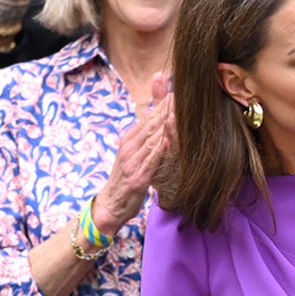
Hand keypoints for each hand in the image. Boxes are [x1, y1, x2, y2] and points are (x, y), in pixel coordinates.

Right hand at [91, 74, 172, 231]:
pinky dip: (158, 152)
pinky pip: (149, 163)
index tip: (178, 91)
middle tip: (183, 96)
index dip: (164, 104)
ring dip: (165, 126)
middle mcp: (130, 147)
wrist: (112, 204)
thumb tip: (160, 116)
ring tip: (178, 113)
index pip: (149, 117)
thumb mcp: (136, 152)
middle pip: (151, 124)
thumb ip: (148, 134)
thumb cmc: (128, 177)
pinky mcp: (137, 179)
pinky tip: (166, 142)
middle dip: (166, 110)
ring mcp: (132, 162)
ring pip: (151, 140)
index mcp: (130, 138)